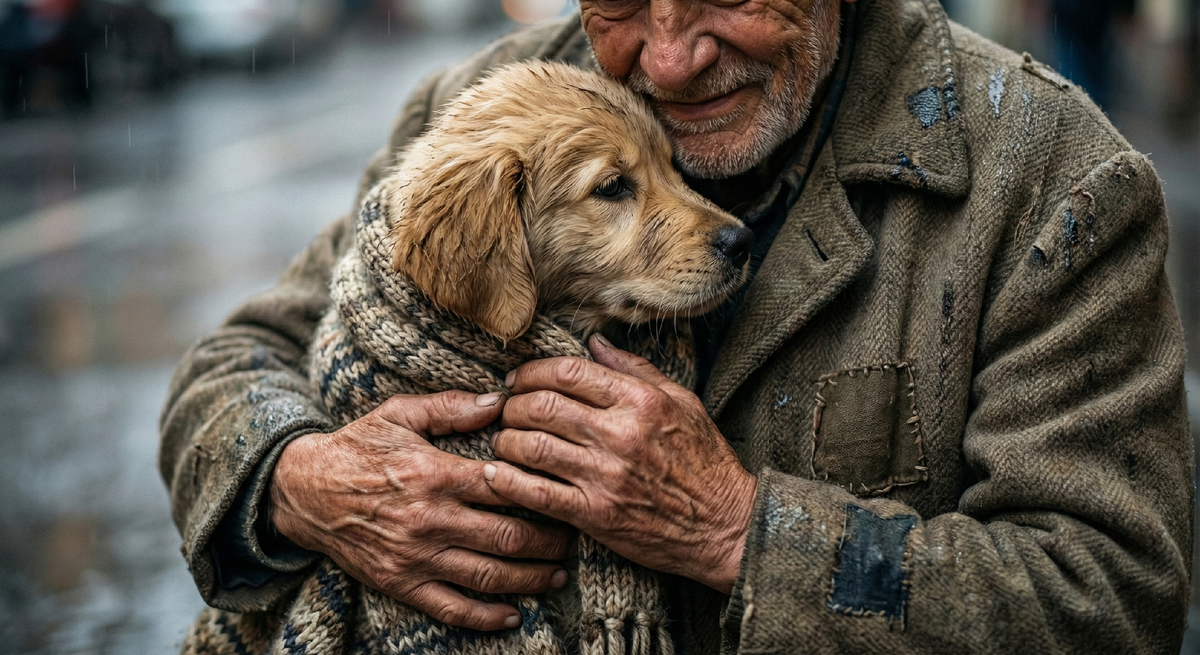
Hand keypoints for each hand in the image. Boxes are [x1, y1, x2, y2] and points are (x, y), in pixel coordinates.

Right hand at [269, 390, 572, 630]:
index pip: (503, 485)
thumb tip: (500, 399)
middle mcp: (429, 519)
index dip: (541, 489)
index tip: (566, 488)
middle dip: (549, 541)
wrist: (304, 491)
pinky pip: (451, 608)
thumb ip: (451, 407)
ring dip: (530, 579)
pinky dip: (486, 616)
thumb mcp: (400, 414)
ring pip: (487, 575)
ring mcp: (416, 557)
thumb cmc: (358, 447)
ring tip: (557, 575)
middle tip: (574, 538)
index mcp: (434, 474)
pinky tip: (513, 614)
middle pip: (506, 536)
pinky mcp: (401, 584)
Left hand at [486, 335, 756, 593]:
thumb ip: (635, 369)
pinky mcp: (596, 514)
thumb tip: (594, 342)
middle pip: (541, 405)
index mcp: (640, 400)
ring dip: (505, 440)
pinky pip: (536, 493)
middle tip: (505, 410)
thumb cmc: (706, 461)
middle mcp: (620, 434)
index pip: (568, 372)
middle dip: (512, 405)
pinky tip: (495, 475)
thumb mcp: (682, 402)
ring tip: (503, 440)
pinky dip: (507, 481)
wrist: (725, 525)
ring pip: (531, 446)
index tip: (517, 380)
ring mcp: (606, 475)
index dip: (530, 371)